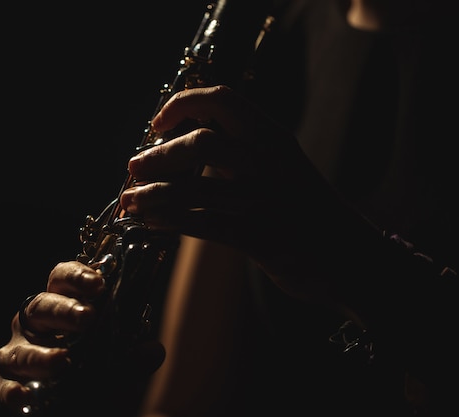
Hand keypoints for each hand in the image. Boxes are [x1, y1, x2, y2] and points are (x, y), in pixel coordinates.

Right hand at [0, 261, 164, 415]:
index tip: (99, 284)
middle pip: (40, 307)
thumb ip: (134, 358)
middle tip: (87, 316)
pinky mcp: (7, 386)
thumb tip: (153, 350)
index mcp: (61, 307)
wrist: (86, 408)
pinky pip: (5, 387)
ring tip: (64, 360)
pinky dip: (14, 391)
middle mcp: (34, 326)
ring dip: (41, 355)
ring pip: (20, 350)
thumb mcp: (122, 367)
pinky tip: (27, 395)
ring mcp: (18, 355)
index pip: (61, 279)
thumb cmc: (99, 376)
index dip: (77, 276)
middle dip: (63, 310)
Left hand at [120, 85, 367, 300]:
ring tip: (130, 200)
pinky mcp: (260, 238)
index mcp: (274, 138)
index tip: (157, 123)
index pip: (222, 100)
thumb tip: (182, 146)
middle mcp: (269, 163)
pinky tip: (151, 224)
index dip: (183, 104)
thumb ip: (241, 153)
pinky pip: (202, 225)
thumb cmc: (306, 210)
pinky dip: (169, 222)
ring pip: (194, 188)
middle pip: (201, 143)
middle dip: (158, 156)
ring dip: (153, 194)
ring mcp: (265, 200)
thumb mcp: (282, 167)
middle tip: (132, 168)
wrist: (354, 258)